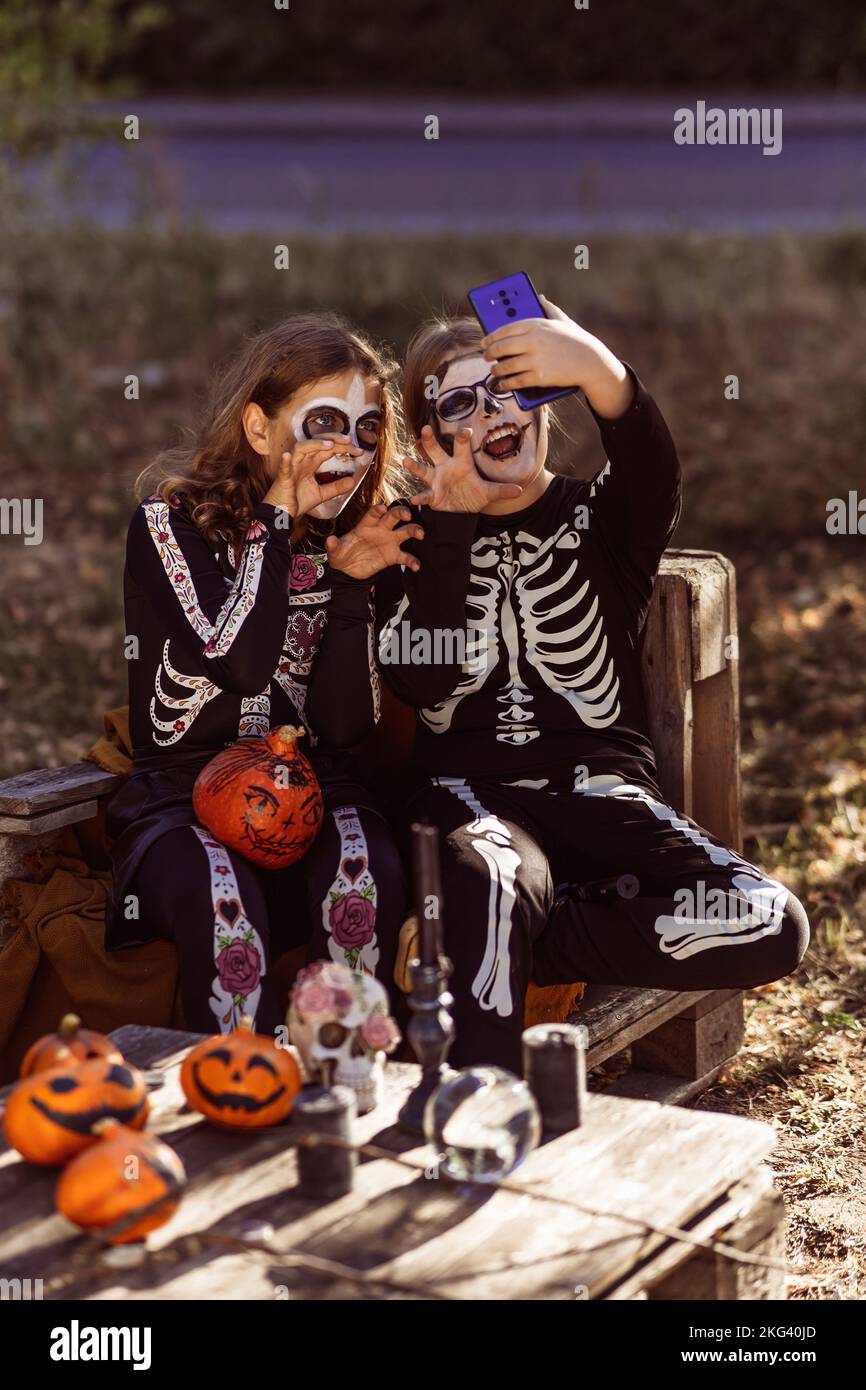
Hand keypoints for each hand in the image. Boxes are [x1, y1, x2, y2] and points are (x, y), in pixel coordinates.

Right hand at [262, 436, 362, 518]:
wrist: (282, 513)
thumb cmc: (297, 501)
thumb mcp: (321, 494)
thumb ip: (336, 487)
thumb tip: (353, 481)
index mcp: (310, 463)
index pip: (328, 449)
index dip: (343, 447)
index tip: (359, 450)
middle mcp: (302, 461)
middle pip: (317, 443)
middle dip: (333, 439)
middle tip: (350, 441)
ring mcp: (292, 468)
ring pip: (301, 449)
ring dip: (314, 444)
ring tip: (329, 445)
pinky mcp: (283, 478)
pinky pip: (283, 468)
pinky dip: (285, 461)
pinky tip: (287, 455)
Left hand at [325, 504, 424, 578]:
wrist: (348, 571)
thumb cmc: (342, 555)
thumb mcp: (335, 551)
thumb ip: (334, 545)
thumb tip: (330, 540)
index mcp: (366, 526)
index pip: (373, 514)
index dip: (378, 510)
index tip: (382, 508)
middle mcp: (380, 530)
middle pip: (393, 517)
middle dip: (401, 513)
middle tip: (407, 514)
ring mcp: (389, 542)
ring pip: (405, 532)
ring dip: (414, 530)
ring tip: (420, 534)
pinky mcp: (393, 556)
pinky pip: (405, 556)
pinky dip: (412, 560)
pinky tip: (416, 566)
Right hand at [404, 426, 523, 512]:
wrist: (461, 510)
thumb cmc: (473, 495)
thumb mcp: (488, 493)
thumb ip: (502, 490)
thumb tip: (520, 491)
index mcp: (461, 462)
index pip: (461, 446)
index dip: (463, 437)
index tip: (465, 430)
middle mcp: (446, 466)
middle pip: (436, 450)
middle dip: (430, 440)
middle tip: (426, 428)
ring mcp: (436, 479)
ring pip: (423, 469)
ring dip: (415, 465)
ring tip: (406, 461)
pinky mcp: (431, 494)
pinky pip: (423, 494)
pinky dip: (419, 497)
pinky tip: (415, 500)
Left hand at [482, 295, 633, 418]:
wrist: (591, 361)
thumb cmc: (576, 339)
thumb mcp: (562, 320)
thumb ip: (548, 307)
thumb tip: (539, 296)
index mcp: (536, 324)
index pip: (506, 329)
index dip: (491, 336)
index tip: (484, 342)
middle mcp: (534, 341)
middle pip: (502, 347)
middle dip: (490, 353)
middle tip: (486, 356)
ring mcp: (536, 360)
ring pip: (506, 366)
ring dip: (496, 370)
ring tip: (494, 371)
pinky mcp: (539, 377)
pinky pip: (516, 381)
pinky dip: (506, 384)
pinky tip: (502, 384)